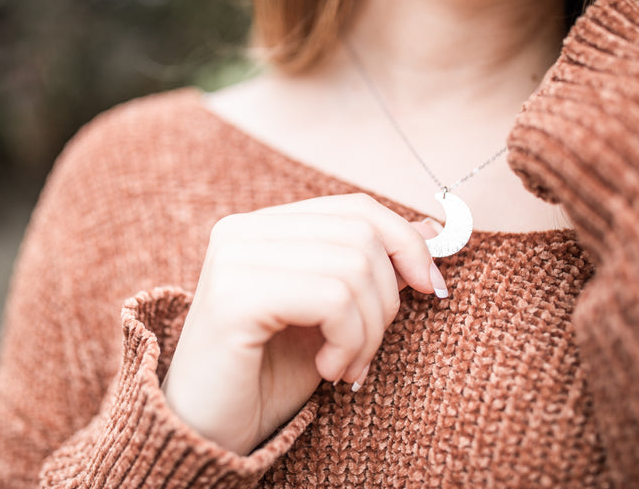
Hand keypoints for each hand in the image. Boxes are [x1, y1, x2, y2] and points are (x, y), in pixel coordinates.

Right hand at [160, 193, 445, 454]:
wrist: (207, 431)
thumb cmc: (268, 375)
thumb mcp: (331, 315)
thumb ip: (369, 268)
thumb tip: (431, 227)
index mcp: (262, 226)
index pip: (356, 208)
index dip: (405, 243)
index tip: (430, 288)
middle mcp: (242, 231)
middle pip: (361, 236)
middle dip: (386, 301)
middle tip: (365, 351)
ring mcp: (233, 259)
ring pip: (352, 268)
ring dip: (368, 331)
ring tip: (345, 366)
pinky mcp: (234, 296)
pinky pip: (331, 298)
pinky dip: (347, 341)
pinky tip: (327, 370)